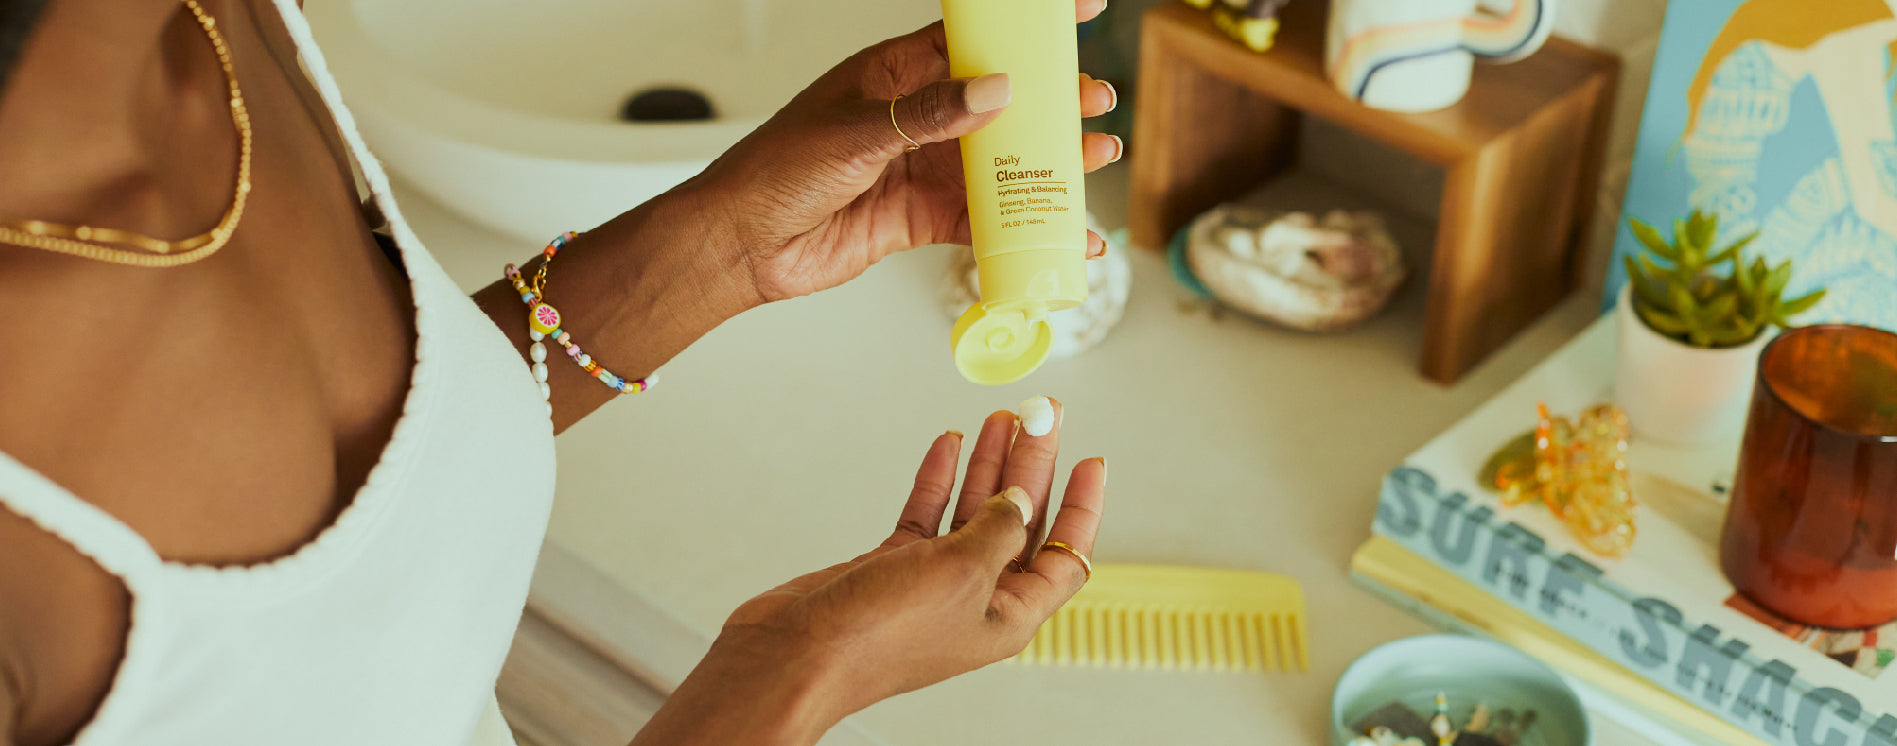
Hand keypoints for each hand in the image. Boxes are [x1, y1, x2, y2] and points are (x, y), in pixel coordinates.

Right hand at [629, 405, 1105, 745]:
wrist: (796, 655)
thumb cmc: (878, 636)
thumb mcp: (961, 572)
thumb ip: (997, 530)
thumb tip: (1018, 501)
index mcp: (1009, 616)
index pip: (1065, 554)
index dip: (1082, 505)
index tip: (1091, 459)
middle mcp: (976, 600)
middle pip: (1020, 522)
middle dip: (1032, 466)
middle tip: (1042, 415)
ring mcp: (933, 582)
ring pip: (973, 511)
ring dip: (988, 464)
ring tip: (1002, 417)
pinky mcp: (892, 568)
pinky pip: (928, 515)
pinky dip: (938, 479)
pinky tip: (948, 445)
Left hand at [674, 0, 1120, 302]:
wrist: (742, 245)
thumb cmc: (774, 171)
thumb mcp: (854, 132)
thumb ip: (927, 115)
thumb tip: (995, 91)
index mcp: (894, 74)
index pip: (969, 39)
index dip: (1021, 26)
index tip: (1076, 9)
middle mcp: (915, 118)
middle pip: (998, 103)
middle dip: (1050, 101)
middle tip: (1095, 99)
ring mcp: (922, 168)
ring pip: (1000, 162)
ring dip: (1049, 162)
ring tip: (1097, 156)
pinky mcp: (923, 218)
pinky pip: (985, 221)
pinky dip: (1025, 228)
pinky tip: (1063, 235)